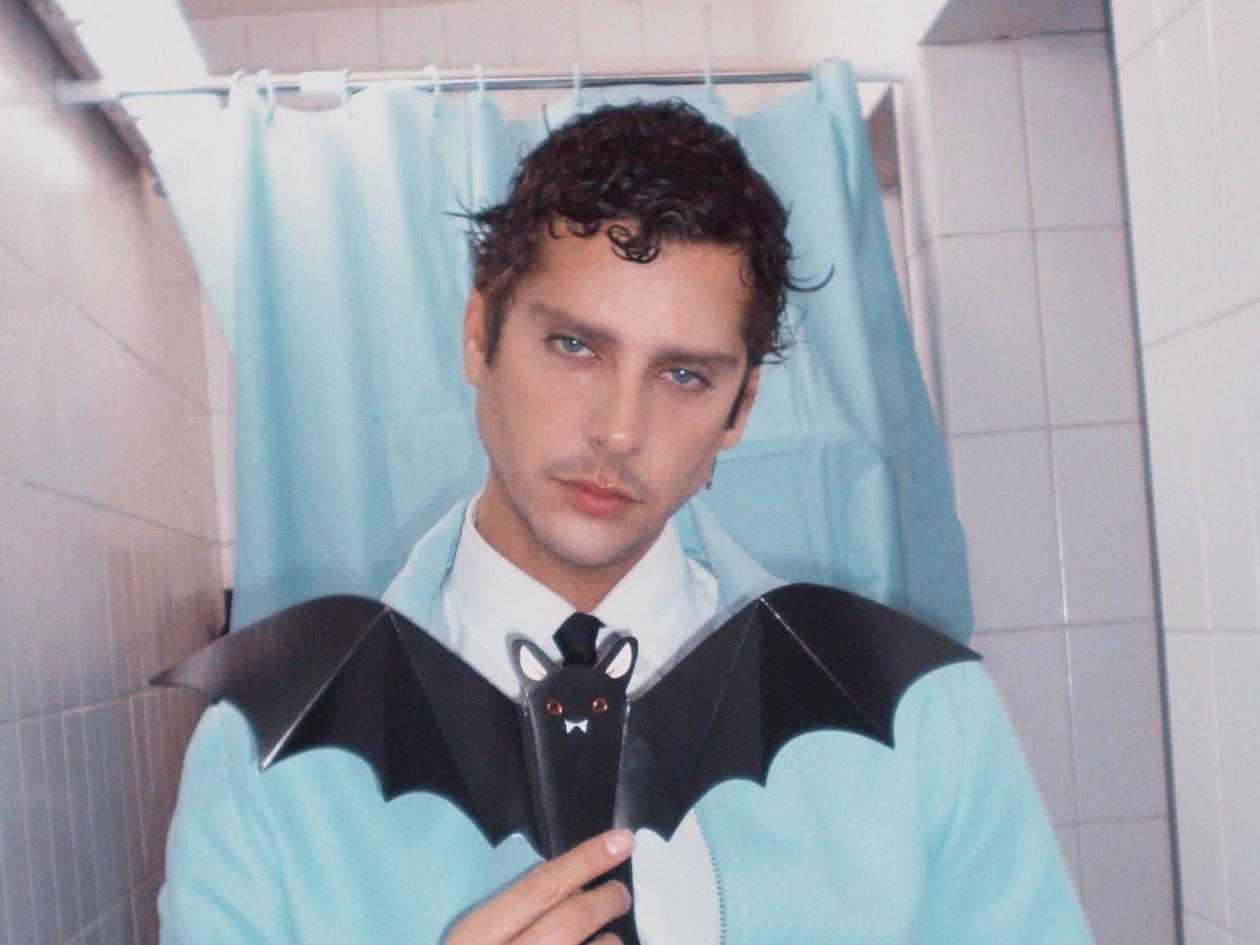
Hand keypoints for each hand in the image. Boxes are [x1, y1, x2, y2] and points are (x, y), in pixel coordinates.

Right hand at [445, 829, 634, 944]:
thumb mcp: (470, 943)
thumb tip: (564, 883)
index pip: (540, 888)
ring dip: (610, 944)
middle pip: (571, 919)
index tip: (621, 841)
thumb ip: (507, 918)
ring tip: (608, 941)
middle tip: (620, 894)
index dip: (585, 860)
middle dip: (606, 899)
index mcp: (472, 940)